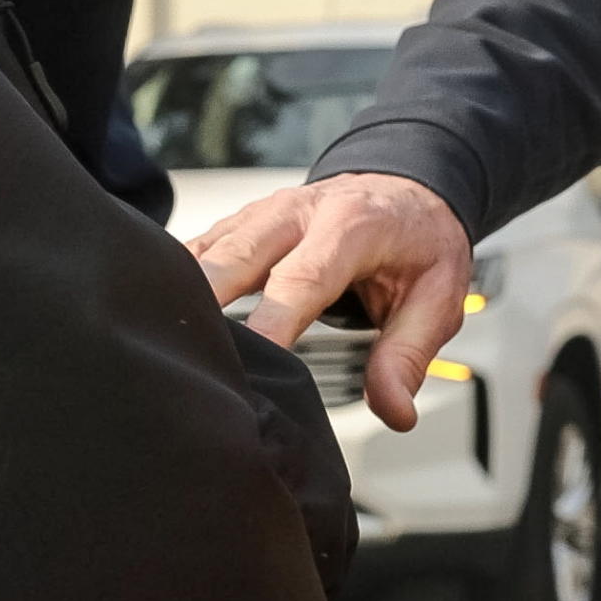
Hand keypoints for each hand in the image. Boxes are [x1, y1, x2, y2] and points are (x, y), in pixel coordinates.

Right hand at [186, 172, 476, 432]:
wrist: (406, 189)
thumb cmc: (419, 244)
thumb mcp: (439, 298)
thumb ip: (408, 355)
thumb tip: (395, 411)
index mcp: (351, 226)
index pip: (301, 279)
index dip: (270, 324)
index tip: (250, 370)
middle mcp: (298, 212)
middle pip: (237, 255)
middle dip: (205, 303)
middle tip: (185, 357)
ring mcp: (262, 213)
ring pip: (208, 249)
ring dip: (183, 292)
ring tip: (162, 344)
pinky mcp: (239, 223)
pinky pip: (197, 247)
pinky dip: (176, 279)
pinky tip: (160, 316)